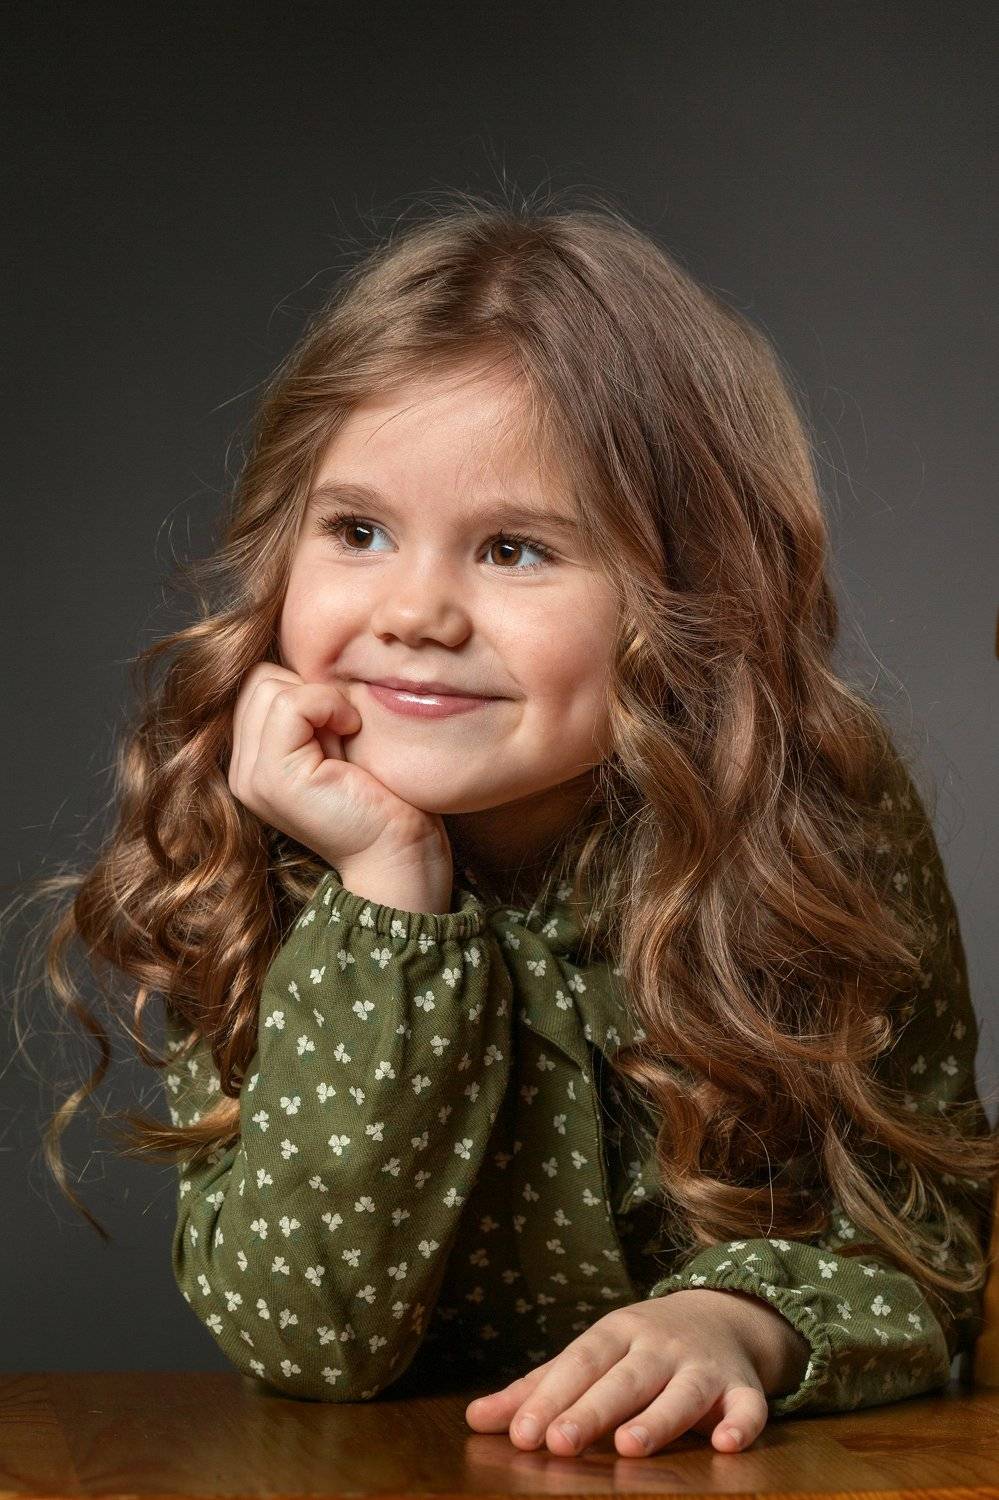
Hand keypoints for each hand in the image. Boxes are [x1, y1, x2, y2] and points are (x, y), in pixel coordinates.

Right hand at [227, 662, 451, 877]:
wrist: (401, 853)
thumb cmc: (385, 796)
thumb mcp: (338, 739)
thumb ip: (309, 708)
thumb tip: (308, 654)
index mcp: (252, 761)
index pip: (257, 682)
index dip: (307, 690)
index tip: (343, 727)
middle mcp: (241, 770)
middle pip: (258, 678)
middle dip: (311, 693)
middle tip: (345, 737)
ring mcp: (251, 776)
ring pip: (270, 685)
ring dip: (322, 701)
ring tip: (347, 741)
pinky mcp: (274, 777)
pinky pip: (291, 703)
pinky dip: (329, 704)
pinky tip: (352, 733)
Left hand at [465, 1288, 810, 1457]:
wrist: (723, 1315)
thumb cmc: (637, 1348)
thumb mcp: (590, 1357)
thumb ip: (537, 1390)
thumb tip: (474, 1420)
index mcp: (617, 1332)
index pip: (580, 1362)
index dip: (552, 1397)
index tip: (522, 1435)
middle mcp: (659, 1345)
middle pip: (624, 1378)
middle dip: (592, 1410)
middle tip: (560, 1444)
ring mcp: (703, 1366)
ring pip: (682, 1392)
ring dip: (657, 1418)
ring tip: (629, 1446)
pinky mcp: (743, 1389)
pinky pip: (748, 1407)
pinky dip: (740, 1424)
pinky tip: (724, 1445)